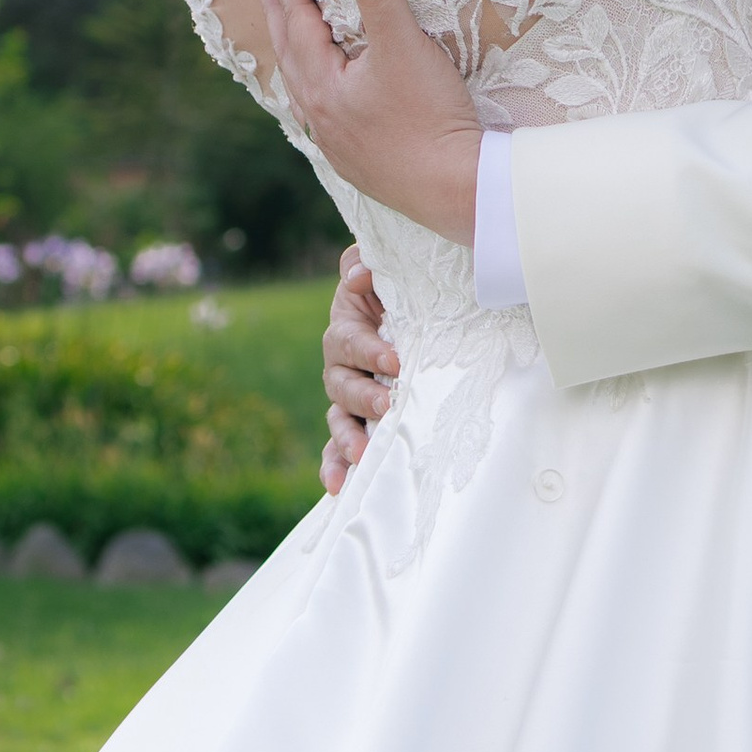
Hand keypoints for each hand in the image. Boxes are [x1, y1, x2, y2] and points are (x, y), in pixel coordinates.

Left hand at [257, 0, 484, 247]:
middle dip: (279, 13)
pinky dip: (317, 89)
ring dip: (294, 53)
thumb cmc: (429, 117)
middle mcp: (320, 116)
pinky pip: (323, 115)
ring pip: (303, 88)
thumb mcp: (403, 42)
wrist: (456, 191)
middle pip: (289, 54)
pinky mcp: (360, 163)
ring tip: (289, 33)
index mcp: (321, 85)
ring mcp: (337, 144)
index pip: (296, 19)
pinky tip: (328, 94)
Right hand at [319, 244, 396, 492]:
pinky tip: (339, 487)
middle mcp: (342, 367)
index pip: (350, 341)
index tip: (395, 360)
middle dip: (363, 397)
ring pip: (338, 421)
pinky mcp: (356, 425)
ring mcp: (348, 400)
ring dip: (346, 439)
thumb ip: (365, 263)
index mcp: (347, 329)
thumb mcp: (387, 271)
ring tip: (360, 455)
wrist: (417, 320)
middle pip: (341, 385)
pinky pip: (338, 448)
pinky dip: (334, 467)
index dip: (368, 351)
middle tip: (388, 405)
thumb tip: (358, 274)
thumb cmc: (401, 294)